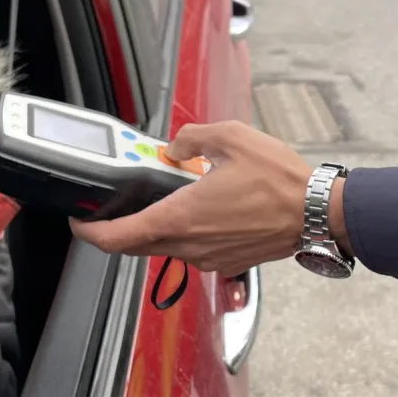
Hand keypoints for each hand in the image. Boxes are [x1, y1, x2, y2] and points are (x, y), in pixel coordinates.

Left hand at [70, 121, 313, 276]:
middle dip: (121, 226)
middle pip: (137, 245)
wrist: (318, 212)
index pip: (117, 238)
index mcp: (181, 217)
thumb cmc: (280, 180)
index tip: (79, 222)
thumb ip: (192, 136)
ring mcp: (209, 258)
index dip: (89, 232)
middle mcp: (190, 245)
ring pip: (166, 248)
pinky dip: (187, 232)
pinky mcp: (227, 262)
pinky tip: (204, 208)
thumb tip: (175, 146)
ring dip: (159, 226)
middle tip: (119, 203)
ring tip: (172, 196)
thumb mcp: (231, 136)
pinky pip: (193, 250)